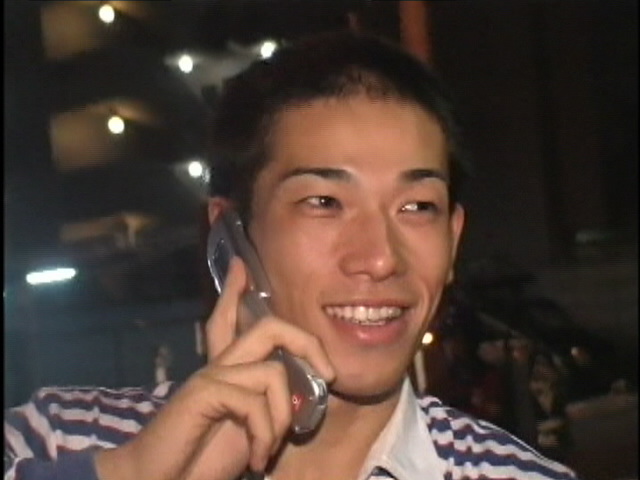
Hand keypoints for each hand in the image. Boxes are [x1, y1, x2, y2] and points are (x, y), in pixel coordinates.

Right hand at [95, 258, 334, 479]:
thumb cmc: (202, 461)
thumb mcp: (248, 430)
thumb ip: (267, 407)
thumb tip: (302, 393)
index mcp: (225, 371)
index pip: (229, 320)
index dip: (235, 292)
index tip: (242, 265)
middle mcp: (217, 366)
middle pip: (267, 327)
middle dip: (306, 342)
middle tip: (329, 374)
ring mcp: (210, 377)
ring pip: (272, 373)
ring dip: (281, 419)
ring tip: (266, 449)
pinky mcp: (204, 392)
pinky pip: (255, 401)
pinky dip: (264, 434)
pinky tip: (253, 458)